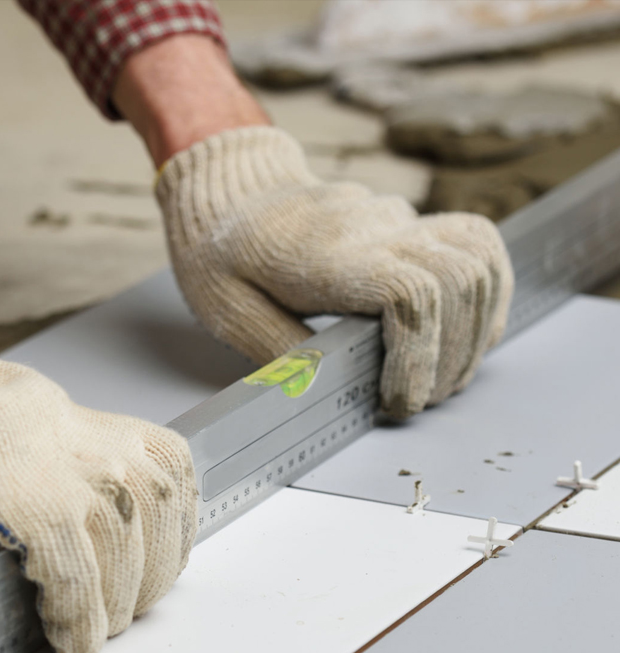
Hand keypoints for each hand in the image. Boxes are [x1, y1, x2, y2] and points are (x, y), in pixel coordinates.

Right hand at [0, 300, 196, 652]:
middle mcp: (104, 447)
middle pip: (152, 529)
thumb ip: (88, 473)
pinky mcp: (35, 509)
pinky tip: (67, 640)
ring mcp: (73, 478)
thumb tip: (112, 533)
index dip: (170, 542)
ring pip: (121, 561)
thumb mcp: (47, 432)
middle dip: (144, 582)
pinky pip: (74, 582)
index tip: (157, 572)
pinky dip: (75, 619)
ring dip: (111, 608)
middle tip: (122, 615)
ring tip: (93, 632)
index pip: (175, 490)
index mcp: (112, 427)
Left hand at [113, 37, 512, 419]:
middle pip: (456, 281)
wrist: (231, 192)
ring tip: (441, 380)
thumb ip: (280, 352)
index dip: (418, 356)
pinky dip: (486, 295)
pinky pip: (477, 247)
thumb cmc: (223, 255)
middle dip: (448, 357)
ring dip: (473, 332)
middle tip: (416, 402)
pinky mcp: (413, 223)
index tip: (400, 402)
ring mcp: (399, 220)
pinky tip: (465, 339)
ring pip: (478, 261)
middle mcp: (373, 229)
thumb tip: (324, 392)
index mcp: (324, 254)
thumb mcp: (227, 311)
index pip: (408, 293)